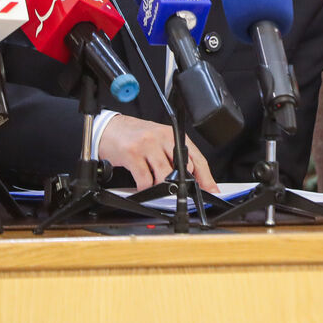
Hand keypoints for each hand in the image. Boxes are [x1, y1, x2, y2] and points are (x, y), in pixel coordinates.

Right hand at [96, 114, 217, 192]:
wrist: (110, 128)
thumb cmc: (136, 137)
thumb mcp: (159, 142)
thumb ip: (174, 157)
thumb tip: (193, 179)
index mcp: (174, 135)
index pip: (197, 158)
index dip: (206, 177)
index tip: (212, 191)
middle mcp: (163, 137)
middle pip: (183, 168)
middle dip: (184, 185)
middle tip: (180, 194)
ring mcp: (148, 145)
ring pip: (164, 175)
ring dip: (161, 188)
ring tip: (155, 187)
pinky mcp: (132, 154)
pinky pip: (145, 179)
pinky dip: (144, 188)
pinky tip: (141, 186)